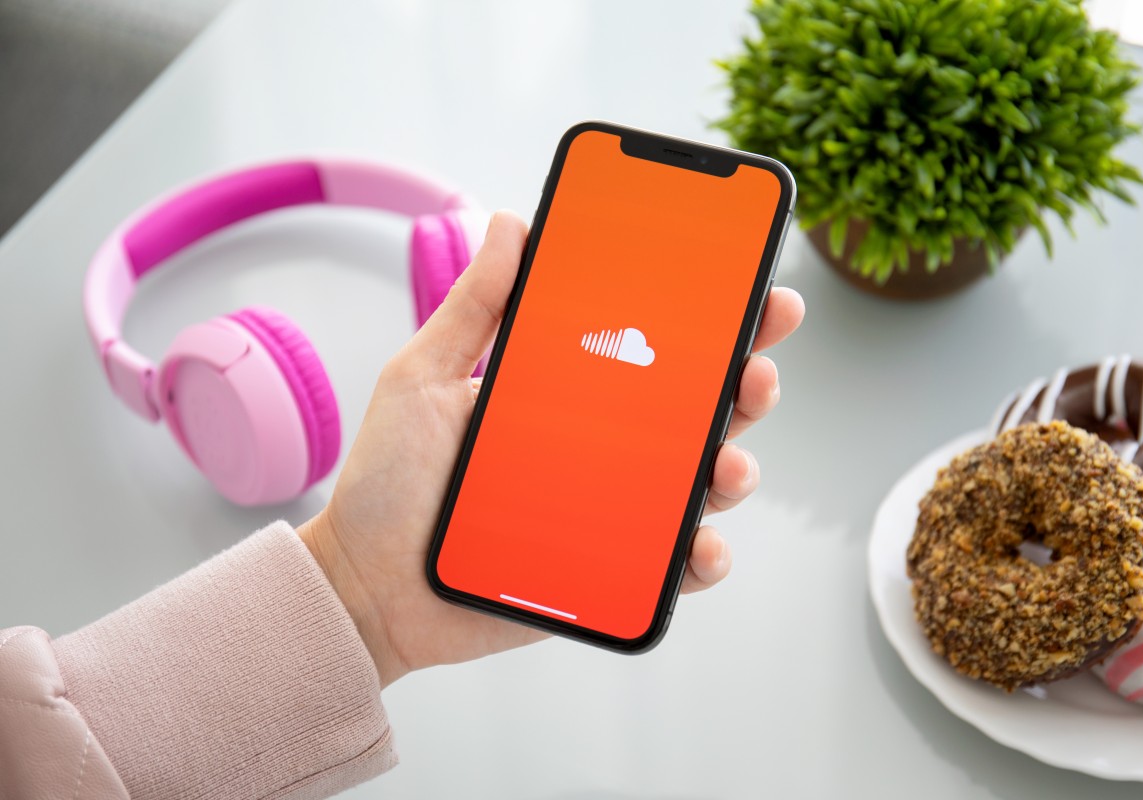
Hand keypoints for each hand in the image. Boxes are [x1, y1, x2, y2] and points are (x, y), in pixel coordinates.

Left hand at [298, 210, 803, 685]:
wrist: (367, 585)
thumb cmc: (389, 482)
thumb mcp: (422, 377)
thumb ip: (473, 305)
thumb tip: (510, 223)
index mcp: (569, 393)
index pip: (653, 347)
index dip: (710, 319)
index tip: (750, 285)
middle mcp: (602, 447)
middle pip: (696, 410)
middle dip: (746, 382)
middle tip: (756, 366)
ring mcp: (609, 509)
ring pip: (698, 485)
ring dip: (732, 470)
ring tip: (728, 465)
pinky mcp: (607, 572)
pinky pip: (670, 566)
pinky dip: (700, 558)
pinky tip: (701, 547)